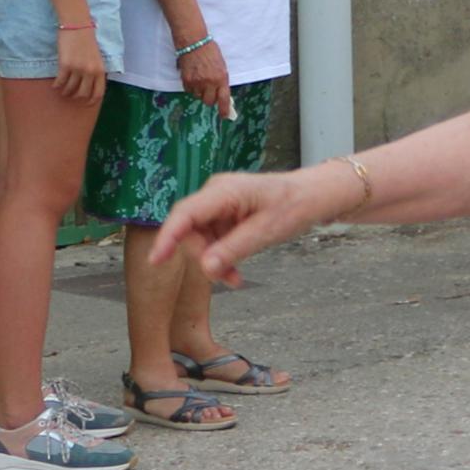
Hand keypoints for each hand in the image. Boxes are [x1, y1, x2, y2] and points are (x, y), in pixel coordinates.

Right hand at [52, 21, 105, 106]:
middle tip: (70, 96)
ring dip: (65, 92)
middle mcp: (90, 71)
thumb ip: (95, 71)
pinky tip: (55, 85)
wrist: (77, 26)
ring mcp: (78, 68)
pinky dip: (57, 85)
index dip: (91, 101)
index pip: (98, 93)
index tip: (85, 104)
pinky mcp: (65, 64)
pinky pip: (60, 81)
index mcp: (100, 70)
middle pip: (83, 93)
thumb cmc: (86, 41)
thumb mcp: (97, 58)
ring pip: (70, 88)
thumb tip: (91, 85)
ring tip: (62, 91)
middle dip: (76, 97)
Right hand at [155, 163, 350, 288]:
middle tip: (227, 279)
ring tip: (234, 279)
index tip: (155, 260)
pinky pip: (212, 238)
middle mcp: (215, 193)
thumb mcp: (266, 232)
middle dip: (204, 257)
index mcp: (225, 191)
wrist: (314, 196)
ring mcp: (218, 203)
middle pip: (190, 229)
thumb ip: (233, 250)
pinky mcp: (223, 214)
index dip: (168, 237)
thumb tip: (205, 269)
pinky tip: (234, 272)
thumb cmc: (295, 206)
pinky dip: (221, 256)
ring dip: (214, 260)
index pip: (185, 214)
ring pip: (200, 237)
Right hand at [177, 36, 232, 112]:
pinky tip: (193, 78)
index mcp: (221, 78)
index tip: (224, 116)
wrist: (193, 41)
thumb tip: (222, 94)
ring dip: (200, 93)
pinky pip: (188, 91)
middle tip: (210, 93)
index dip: (224, 110)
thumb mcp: (222, 66)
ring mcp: (196, 82)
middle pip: (209, 101)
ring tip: (200, 81)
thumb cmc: (210, 51)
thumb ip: (222, 80)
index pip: (224, 99)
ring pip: (198, 96)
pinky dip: (191, 88)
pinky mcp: (186, 79)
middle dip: (210, 99)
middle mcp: (209, 82)